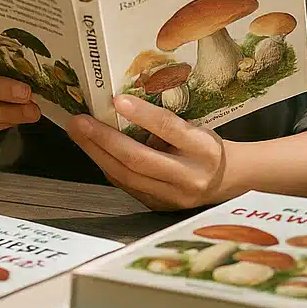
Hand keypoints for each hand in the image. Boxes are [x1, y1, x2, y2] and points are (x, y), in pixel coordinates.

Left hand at [68, 94, 231, 209]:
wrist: (228, 181)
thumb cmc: (206, 147)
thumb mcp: (195, 129)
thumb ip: (164, 125)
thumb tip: (121, 108)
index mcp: (203, 150)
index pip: (169, 129)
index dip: (142, 115)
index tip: (117, 100)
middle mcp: (189, 177)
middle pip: (139, 159)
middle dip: (103, 139)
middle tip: (79, 121)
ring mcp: (172, 197)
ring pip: (126, 176)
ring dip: (96, 153)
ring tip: (78, 133)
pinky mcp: (159, 207)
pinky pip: (126, 185)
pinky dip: (107, 165)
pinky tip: (94, 150)